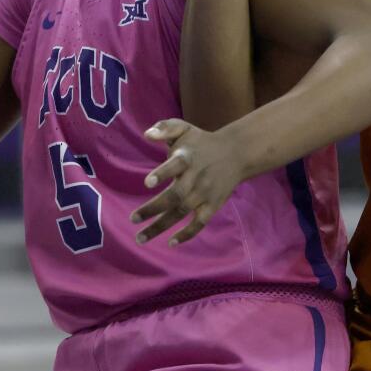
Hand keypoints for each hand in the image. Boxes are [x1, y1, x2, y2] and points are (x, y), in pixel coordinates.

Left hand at [130, 119, 245, 246]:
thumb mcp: (185, 128)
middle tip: (133, 219)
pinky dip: (187, 234)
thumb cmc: (202, 142)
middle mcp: (196, 177)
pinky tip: (170, 243)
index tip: (147, 183)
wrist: (237, 153)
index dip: (162, 173)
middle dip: (153, 209)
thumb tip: (147, 134)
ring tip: (140, 237)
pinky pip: (199, 223)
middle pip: (175, 196)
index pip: (175, 165)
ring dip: (161, 226)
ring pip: (182, 213)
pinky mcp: (212, 205)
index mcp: (188, 158)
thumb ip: (165, 127)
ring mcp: (205, 193)